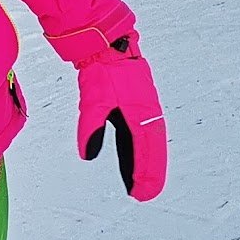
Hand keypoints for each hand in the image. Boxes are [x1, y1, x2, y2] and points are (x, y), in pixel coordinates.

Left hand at [76, 36, 165, 201]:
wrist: (109, 44)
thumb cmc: (103, 70)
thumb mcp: (93, 100)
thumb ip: (91, 128)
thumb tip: (88, 154)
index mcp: (141, 113)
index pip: (144, 150)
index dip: (145, 173)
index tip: (142, 193)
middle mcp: (146, 113)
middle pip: (151, 150)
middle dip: (149, 173)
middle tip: (145, 194)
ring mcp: (144, 109)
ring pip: (147, 143)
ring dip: (145, 164)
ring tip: (139, 184)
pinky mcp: (136, 106)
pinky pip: (141, 134)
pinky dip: (138, 150)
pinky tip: (132, 159)